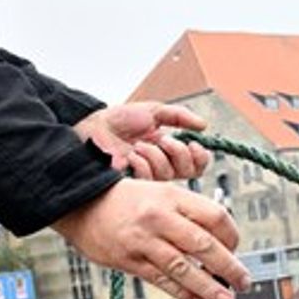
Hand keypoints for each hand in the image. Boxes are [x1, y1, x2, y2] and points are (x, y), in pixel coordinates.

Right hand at [52, 177, 248, 298]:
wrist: (80, 204)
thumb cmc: (124, 200)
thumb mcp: (158, 192)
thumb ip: (186, 213)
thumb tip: (218, 242)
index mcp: (171, 196)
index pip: (215, 216)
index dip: (232, 235)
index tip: (236, 249)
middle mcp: (160, 217)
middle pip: (205, 245)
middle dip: (230, 267)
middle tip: (244, 281)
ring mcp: (143, 241)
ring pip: (184, 268)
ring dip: (209, 287)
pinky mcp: (129, 261)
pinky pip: (162, 281)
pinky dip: (182, 293)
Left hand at [74, 102, 213, 181]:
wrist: (93, 128)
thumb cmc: (119, 121)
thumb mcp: (153, 112)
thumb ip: (179, 116)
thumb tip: (204, 125)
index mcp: (170, 151)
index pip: (197, 164)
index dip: (200, 156)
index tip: (193, 143)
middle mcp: (163, 167)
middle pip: (188, 171)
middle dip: (178, 152)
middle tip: (163, 140)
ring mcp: (149, 179)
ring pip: (168, 174)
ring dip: (155, 155)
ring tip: (138, 145)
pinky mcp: (134, 187)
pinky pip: (148, 180)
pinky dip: (141, 164)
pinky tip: (130, 157)